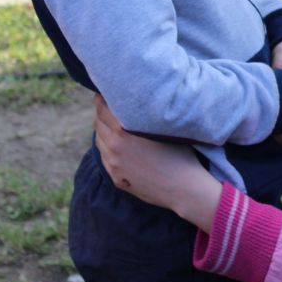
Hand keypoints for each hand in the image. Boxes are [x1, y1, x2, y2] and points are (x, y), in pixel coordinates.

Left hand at [93, 96, 221, 230]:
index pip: (102, 107)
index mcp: (123, 131)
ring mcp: (113, 164)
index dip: (103, 98)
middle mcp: (113, 146)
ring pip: (99, 140)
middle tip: (110, 107)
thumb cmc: (180, 153)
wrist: (184, 188)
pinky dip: (108, 148)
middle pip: (97, 122)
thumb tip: (134, 103)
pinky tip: (120, 146)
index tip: (107, 93)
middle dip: (102, 113)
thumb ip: (142, 116)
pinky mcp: (115, 177)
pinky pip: (105, 157)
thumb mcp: (161, 128)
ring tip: (115, 126)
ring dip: (104, 131)